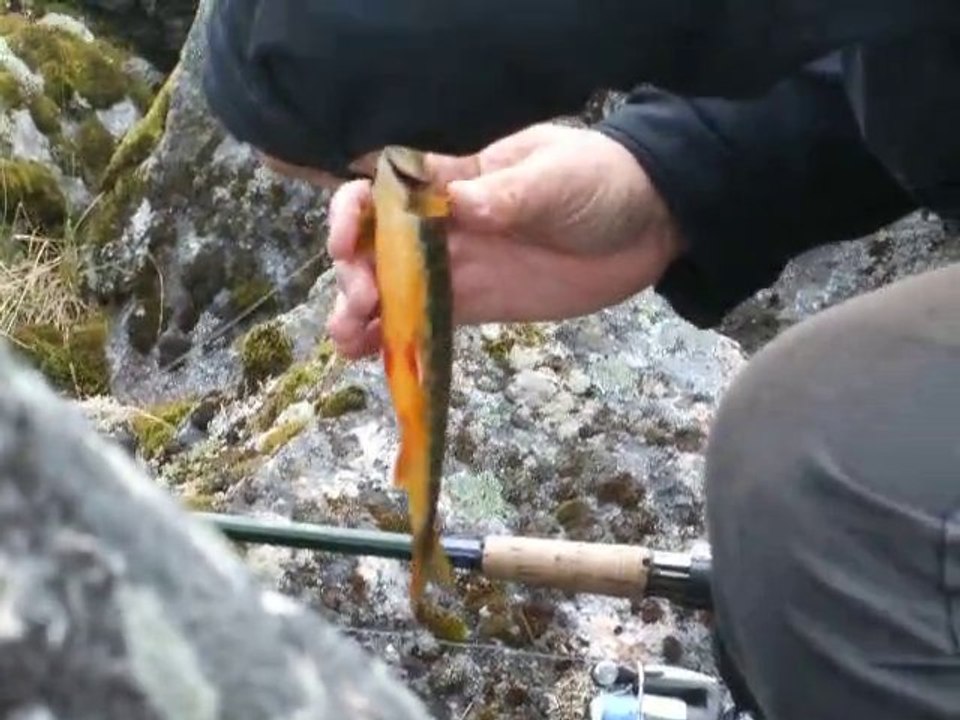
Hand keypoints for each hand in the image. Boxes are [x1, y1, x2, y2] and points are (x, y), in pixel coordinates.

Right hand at [322, 123, 685, 358]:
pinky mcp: (480, 304)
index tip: (349, 243)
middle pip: (379, 246)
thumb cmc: (601, 180)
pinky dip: (399, 337)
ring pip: (397, 288)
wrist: (650, 223)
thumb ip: (507, 196)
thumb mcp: (557, 178)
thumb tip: (456, 206)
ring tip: (347, 339)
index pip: (387, 190)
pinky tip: (372, 356)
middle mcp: (447, 224)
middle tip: (363, 302)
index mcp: (458, 180)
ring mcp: (462, 266)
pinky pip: (430, 320)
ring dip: (363, 310)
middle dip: (357, 272)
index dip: (355, 212)